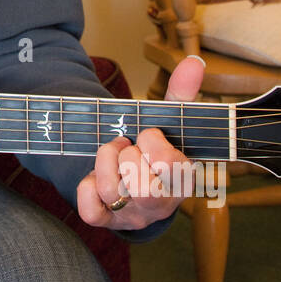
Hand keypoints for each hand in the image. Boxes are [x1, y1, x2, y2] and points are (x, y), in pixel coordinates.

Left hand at [76, 56, 205, 230]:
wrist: (138, 178)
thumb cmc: (156, 146)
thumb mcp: (170, 121)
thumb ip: (181, 92)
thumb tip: (194, 62)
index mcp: (184, 178)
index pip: (171, 167)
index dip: (153, 144)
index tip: (147, 134)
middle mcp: (162, 204)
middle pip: (143, 187)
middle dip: (128, 156)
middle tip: (127, 144)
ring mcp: (134, 215)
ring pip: (112, 192)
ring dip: (104, 162)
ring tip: (112, 153)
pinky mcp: (108, 220)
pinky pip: (91, 211)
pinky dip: (86, 189)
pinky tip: (94, 176)